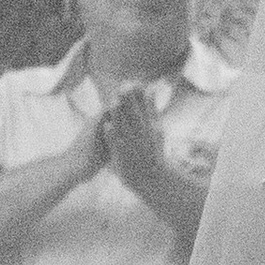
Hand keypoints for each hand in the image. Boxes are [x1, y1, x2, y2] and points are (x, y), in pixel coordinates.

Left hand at [100, 86, 208, 247]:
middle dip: (129, 103)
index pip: (145, 111)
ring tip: (111, 102)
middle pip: (136, 118)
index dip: (138, 97)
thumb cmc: (154, 156)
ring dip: (120, 117)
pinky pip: (118, 147)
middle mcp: (144, 138)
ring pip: (126, 131)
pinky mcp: (125, 159)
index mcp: (152, 130)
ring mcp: (135, 149)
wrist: (156, 182)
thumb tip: (151, 90)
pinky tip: (107, 126)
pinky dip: (113, 137)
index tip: (131, 82)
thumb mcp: (157, 130)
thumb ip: (152, 110)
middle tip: (121, 87)